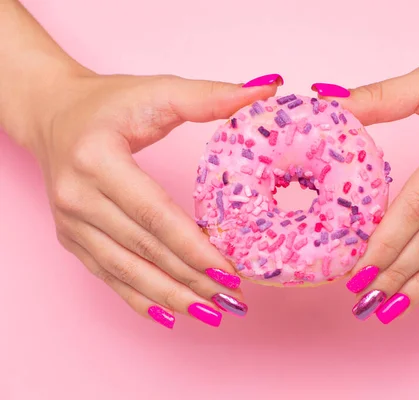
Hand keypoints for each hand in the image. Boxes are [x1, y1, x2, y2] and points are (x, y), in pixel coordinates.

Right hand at [26, 71, 280, 327]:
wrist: (53, 114)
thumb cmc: (109, 103)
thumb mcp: (158, 91)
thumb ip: (210, 96)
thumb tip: (266, 88)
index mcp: (97, 159)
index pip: (154, 215)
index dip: (194, 248)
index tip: (231, 272)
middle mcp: (76, 197)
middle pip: (145, 250)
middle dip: (193, 279)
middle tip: (234, 300)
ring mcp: (70, 223)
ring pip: (127, 272)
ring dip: (172, 297)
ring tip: (213, 313)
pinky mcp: (71, 238)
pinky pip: (108, 277)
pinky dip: (141, 299)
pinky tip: (171, 314)